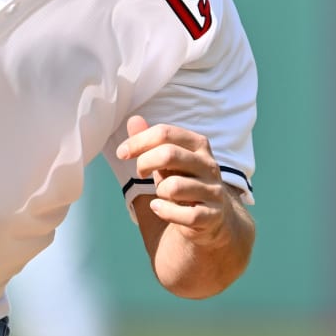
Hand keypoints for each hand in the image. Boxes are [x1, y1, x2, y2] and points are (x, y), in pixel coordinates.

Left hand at [116, 115, 241, 242]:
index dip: (138, 141)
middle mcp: (209, 165)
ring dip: (159, 191)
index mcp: (198, 144)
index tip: (122, 153)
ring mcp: (214, 191)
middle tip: (140, 172)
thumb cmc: (183, 180)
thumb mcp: (166, 159)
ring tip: (161, 194)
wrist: (211, 216)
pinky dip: (165, 212)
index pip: (165, 133)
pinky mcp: (213, 215)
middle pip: (169, 154)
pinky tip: (158, 208)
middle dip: (144, 163)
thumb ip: (150, 141)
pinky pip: (185, 215)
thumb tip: (133, 119)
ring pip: (174, 187)